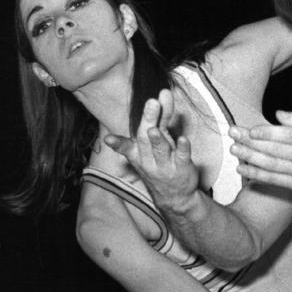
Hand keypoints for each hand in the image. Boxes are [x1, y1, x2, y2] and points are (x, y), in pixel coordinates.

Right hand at [105, 91, 200, 215]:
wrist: (176, 197)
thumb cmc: (162, 164)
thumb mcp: (157, 142)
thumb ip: (161, 118)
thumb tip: (163, 93)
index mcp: (139, 154)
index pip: (128, 147)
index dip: (118, 143)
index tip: (108, 139)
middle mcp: (150, 160)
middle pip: (146, 139)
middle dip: (148, 120)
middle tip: (151, 102)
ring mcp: (166, 165)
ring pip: (161, 150)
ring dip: (158, 139)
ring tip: (155, 128)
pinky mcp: (183, 168)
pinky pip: (182, 158)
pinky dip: (182, 148)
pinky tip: (183, 139)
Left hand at [229, 110, 291, 196]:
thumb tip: (279, 116)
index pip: (287, 136)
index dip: (266, 133)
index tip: (249, 129)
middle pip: (275, 150)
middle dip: (251, 143)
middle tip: (232, 134)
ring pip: (271, 166)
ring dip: (250, 158)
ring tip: (233, 150)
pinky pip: (275, 181)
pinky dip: (258, 175)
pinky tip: (243, 169)